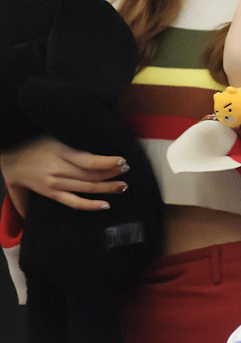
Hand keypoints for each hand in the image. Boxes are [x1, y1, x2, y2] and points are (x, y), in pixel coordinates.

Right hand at [0, 136, 128, 213]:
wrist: (11, 161)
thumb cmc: (35, 145)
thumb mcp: (54, 137)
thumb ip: (74, 143)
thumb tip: (98, 145)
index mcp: (60, 153)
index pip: (88, 160)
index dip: (107, 162)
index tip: (122, 160)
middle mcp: (59, 170)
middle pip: (91, 176)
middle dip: (112, 174)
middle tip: (127, 170)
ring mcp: (56, 185)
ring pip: (86, 189)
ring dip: (107, 188)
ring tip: (123, 185)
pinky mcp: (53, 195)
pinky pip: (74, 203)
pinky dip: (90, 205)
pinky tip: (105, 205)